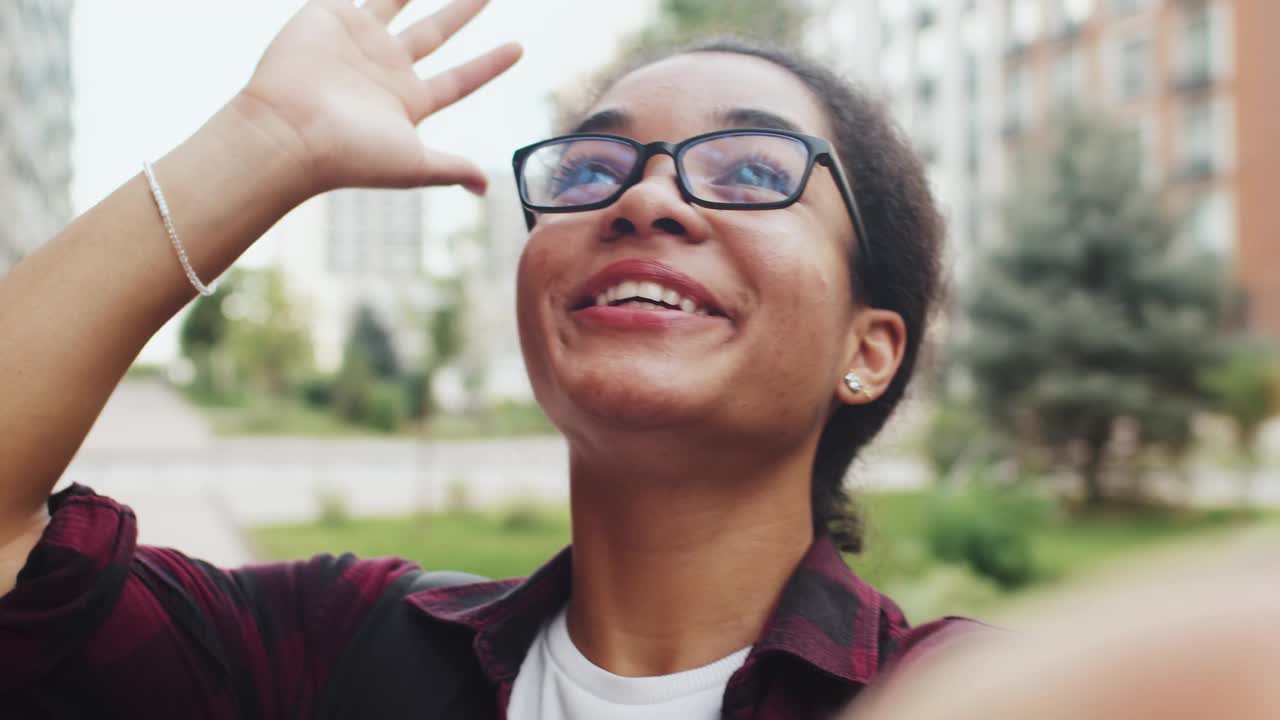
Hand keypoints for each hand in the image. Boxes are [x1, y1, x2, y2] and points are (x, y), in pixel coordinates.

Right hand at [234, 0, 520, 194]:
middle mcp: (386, 69)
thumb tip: (487, 187)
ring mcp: (358, 41)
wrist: (290, 131)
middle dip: (463, 12)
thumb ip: (451, 167)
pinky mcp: (327, 15)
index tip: (519, 47)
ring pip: (398, 1)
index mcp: (408, 102)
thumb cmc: (351, 155)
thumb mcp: (414, 165)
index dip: (490, 64)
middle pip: (436, 33)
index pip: (460, 79)